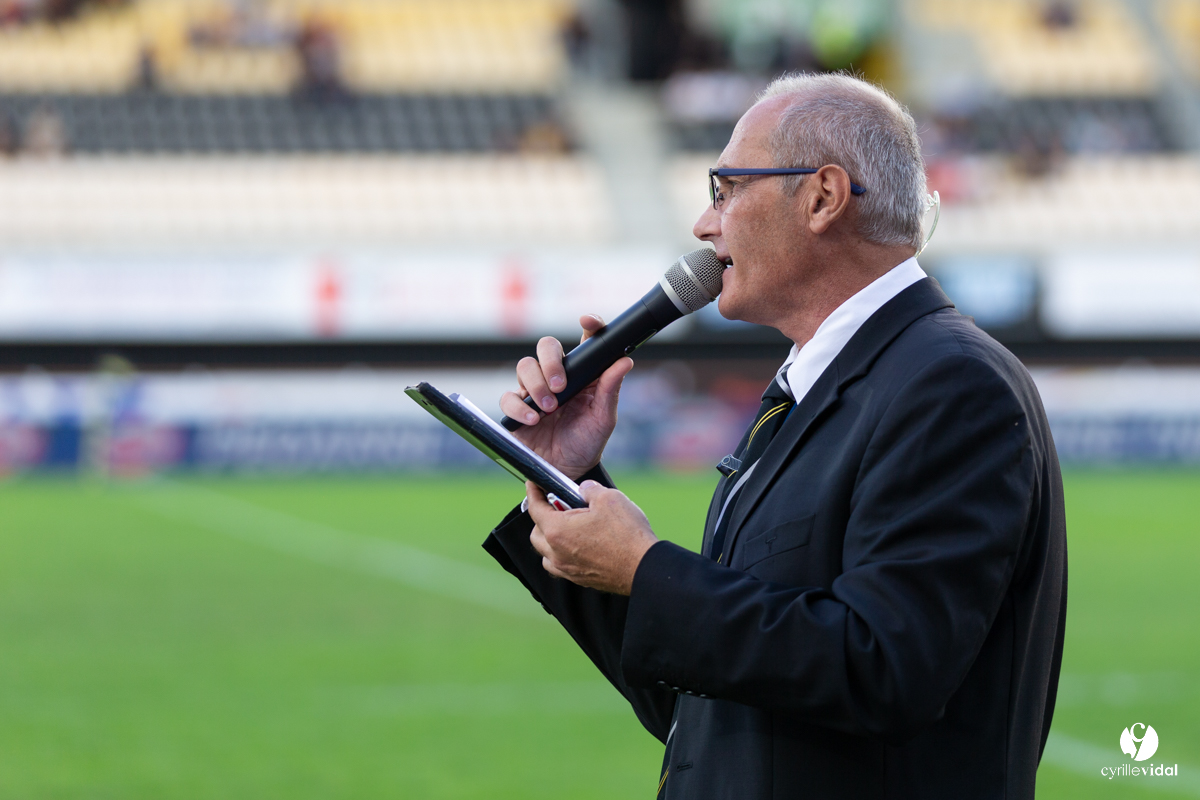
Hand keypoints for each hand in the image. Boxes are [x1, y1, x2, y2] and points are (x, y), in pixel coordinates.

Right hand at [499, 314, 633, 479]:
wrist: (566, 472)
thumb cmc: (587, 442)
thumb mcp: (604, 418)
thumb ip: (610, 389)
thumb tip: (625, 361)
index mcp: (583, 373)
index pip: (586, 340)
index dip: (589, 325)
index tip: (587, 321)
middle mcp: (557, 376)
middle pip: (547, 346)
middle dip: (551, 361)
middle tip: (560, 385)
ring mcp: (534, 390)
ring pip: (525, 366)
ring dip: (536, 385)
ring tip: (549, 408)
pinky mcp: (516, 408)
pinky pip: (508, 397)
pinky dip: (519, 407)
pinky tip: (533, 419)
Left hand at [526, 480, 657, 595]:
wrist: (644, 567)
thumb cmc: (626, 534)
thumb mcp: (608, 498)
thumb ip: (589, 490)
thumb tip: (584, 489)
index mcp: (557, 531)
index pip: (535, 509)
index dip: (533, 493)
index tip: (533, 485)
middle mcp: (556, 553)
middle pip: (536, 533)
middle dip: (541, 517)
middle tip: (557, 505)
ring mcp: (568, 570)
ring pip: (546, 554)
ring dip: (550, 539)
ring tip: (568, 527)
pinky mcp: (580, 579)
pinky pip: (561, 566)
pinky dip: (562, 554)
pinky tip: (578, 546)